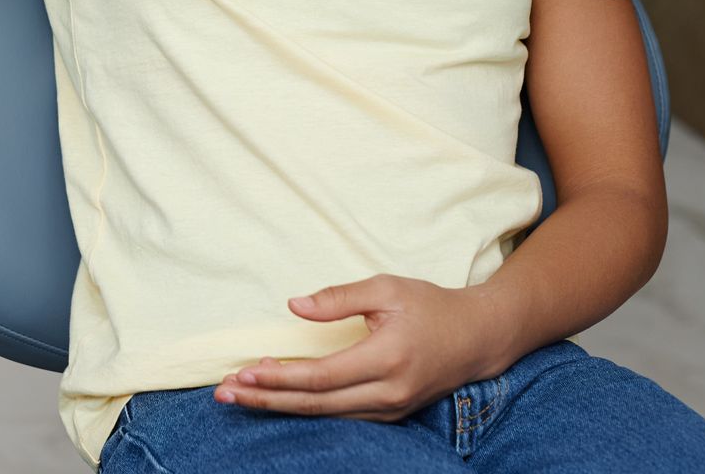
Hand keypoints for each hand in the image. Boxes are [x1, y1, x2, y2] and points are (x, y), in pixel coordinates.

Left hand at [214, 275, 511, 421]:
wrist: (479, 337)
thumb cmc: (431, 305)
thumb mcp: (386, 288)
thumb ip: (338, 297)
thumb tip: (293, 306)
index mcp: (386, 358)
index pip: (321, 377)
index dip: (279, 378)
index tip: (243, 372)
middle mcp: (388, 392)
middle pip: (316, 404)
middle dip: (267, 400)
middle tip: (225, 394)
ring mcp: (391, 408)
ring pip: (326, 415)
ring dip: (281, 406)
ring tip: (240, 396)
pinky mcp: (391, 414)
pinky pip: (340, 415)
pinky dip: (306, 407)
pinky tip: (278, 397)